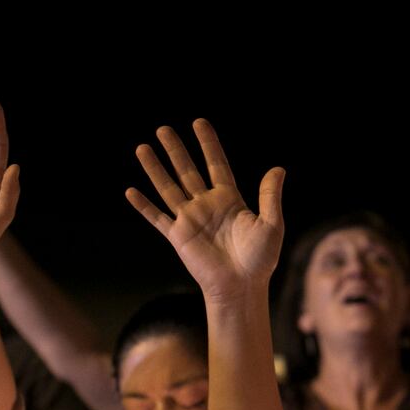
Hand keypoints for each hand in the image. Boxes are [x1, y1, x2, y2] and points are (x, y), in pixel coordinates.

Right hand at [125, 121, 285, 303]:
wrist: (241, 286)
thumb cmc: (259, 259)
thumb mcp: (271, 224)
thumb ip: (270, 196)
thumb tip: (278, 169)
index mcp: (229, 200)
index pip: (216, 164)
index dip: (208, 144)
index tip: (199, 123)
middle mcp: (207, 206)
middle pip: (188, 171)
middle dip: (175, 150)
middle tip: (164, 129)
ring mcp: (190, 220)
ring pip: (168, 188)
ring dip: (155, 169)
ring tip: (143, 148)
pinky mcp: (178, 236)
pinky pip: (157, 218)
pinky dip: (144, 206)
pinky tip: (131, 191)